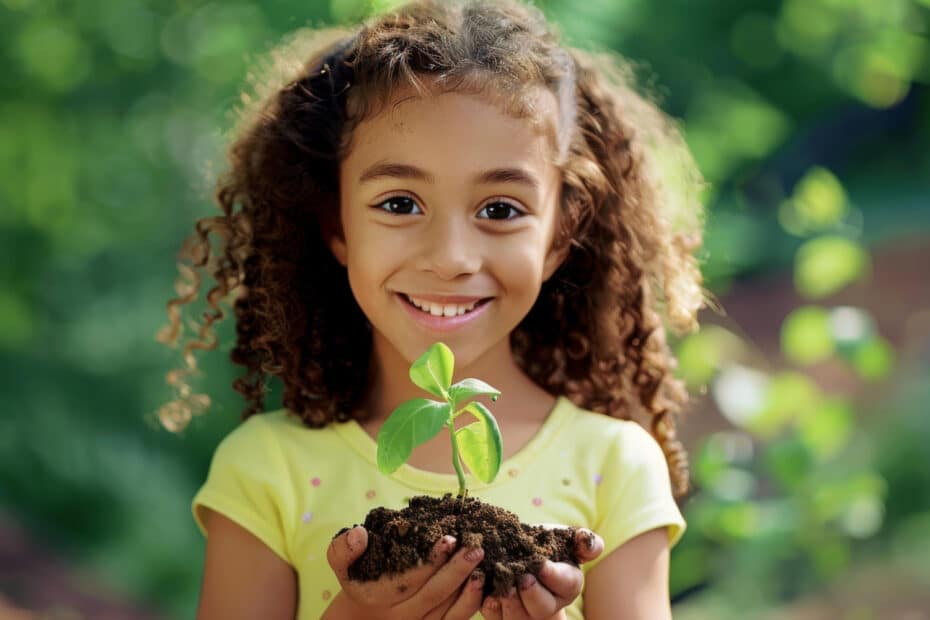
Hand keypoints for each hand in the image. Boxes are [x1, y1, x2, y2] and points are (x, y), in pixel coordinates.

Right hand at [325, 526, 485, 619]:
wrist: (362, 618)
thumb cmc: (357, 581)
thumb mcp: (342, 565)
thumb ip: (343, 549)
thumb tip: (358, 534)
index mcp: (377, 596)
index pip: (408, 580)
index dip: (430, 560)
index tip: (448, 539)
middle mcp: (399, 616)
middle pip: (433, 596)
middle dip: (456, 572)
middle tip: (475, 549)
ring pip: (448, 613)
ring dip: (468, 591)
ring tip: (483, 568)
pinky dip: (470, 606)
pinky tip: (482, 585)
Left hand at [480, 528, 603, 619]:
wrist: (516, 552)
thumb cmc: (544, 544)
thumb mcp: (564, 538)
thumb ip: (582, 540)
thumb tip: (587, 540)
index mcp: (567, 585)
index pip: (567, 584)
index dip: (554, 576)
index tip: (541, 565)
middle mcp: (547, 604)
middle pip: (543, 608)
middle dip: (533, 595)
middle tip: (523, 579)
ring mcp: (524, 612)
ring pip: (519, 618)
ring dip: (511, 604)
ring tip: (504, 587)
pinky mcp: (500, 614)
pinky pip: (495, 617)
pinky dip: (489, 606)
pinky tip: (484, 589)